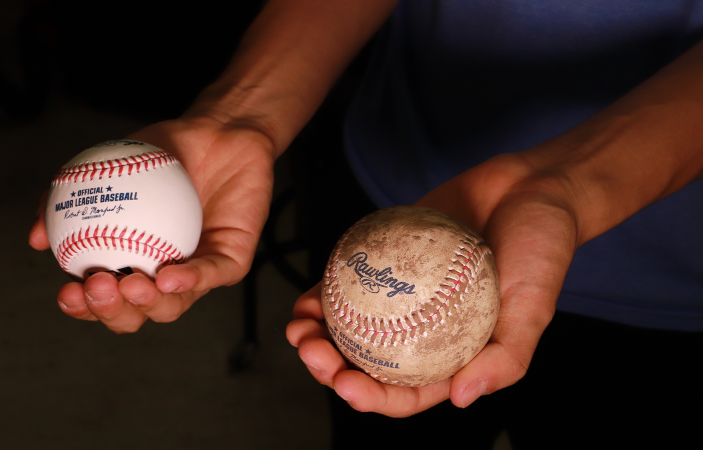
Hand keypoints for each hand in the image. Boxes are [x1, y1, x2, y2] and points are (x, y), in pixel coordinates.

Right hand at [30, 115, 275, 332]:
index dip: (83, 307)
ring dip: (148, 303)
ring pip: (172, 306)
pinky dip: (189, 280)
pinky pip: (210, 276)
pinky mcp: (231, 263)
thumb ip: (70, 197)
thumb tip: (35, 238)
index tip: (66, 292)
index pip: (103, 300)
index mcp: (132, 264)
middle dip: (111, 312)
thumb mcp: (108, 166)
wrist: (219, 131)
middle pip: (135, 315)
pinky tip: (168, 275)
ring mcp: (198, 273)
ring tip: (129, 285)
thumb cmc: (163, 153)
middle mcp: (163, 277)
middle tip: (97, 288)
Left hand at [286, 153, 577, 416]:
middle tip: (311, 351)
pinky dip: (327, 290)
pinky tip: (309, 293)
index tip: (345, 385)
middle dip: (331, 368)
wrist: (531, 188)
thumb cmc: (542, 250)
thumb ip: (506, 357)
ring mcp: (400, 298)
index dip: (371, 398)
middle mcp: (421, 333)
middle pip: (367, 363)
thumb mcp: (534, 307)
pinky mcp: (387, 261)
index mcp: (452, 357)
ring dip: (318, 333)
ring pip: (350, 326)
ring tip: (298, 326)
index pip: (406, 393)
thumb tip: (461, 397)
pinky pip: (351, 280)